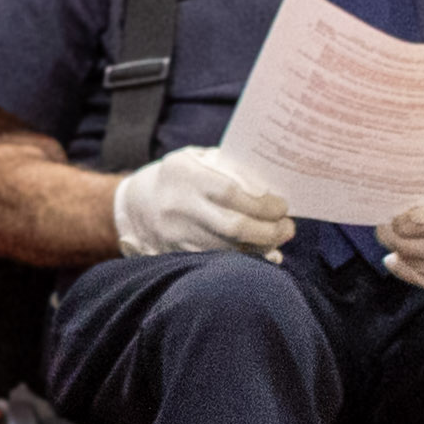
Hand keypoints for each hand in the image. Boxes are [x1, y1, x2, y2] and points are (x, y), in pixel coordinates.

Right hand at [109, 144, 290, 262]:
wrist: (136, 205)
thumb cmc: (181, 178)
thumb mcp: (198, 160)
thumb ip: (230, 168)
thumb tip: (270, 190)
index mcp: (185, 174)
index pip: (231, 193)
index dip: (262, 204)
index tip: (282, 206)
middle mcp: (178, 205)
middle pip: (233, 227)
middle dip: (269, 230)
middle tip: (287, 227)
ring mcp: (176, 233)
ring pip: (229, 250)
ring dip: (261, 248)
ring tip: (277, 239)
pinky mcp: (177, 254)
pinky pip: (218, 262)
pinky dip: (244, 260)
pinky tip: (259, 254)